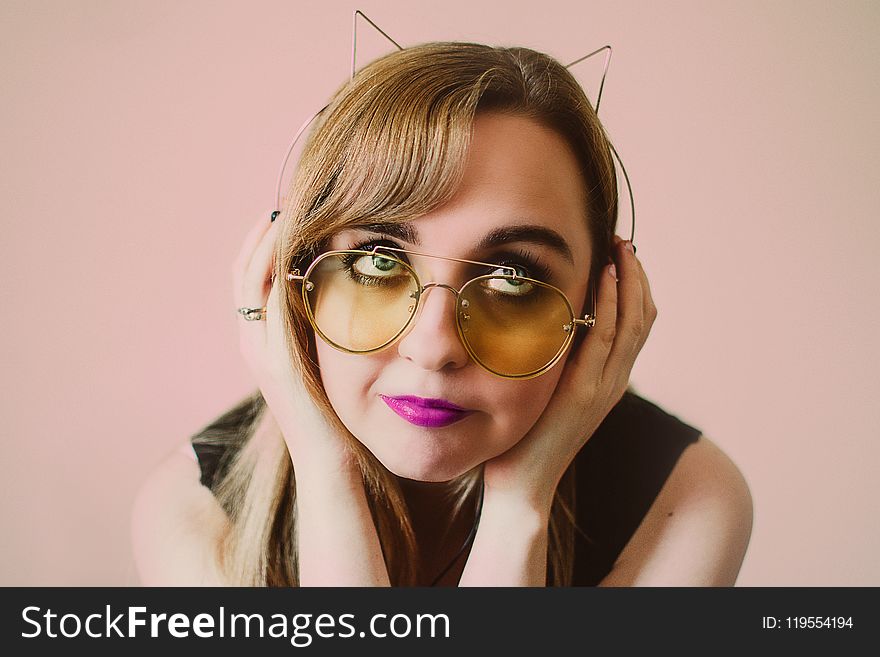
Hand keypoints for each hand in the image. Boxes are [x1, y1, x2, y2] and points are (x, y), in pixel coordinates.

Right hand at [233, 212, 350, 465]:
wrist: (330, 463)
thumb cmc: (334, 418)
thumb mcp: (324, 366)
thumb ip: (320, 334)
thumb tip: (338, 299)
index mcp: (262, 342)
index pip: (251, 281)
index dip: (262, 245)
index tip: (286, 213)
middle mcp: (253, 343)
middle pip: (242, 273)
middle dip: (261, 234)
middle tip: (284, 199)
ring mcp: (260, 352)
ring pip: (249, 282)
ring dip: (265, 244)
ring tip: (284, 211)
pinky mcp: (277, 361)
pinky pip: (269, 305)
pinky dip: (275, 272)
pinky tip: (294, 248)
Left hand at [481, 236, 657, 507]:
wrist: (522, 485)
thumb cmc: (525, 436)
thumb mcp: (547, 389)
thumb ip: (557, 360)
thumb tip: (546, 322)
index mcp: (608, 378)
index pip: (636, 324)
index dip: (634, 287)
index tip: (620, 254)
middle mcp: (614, 380)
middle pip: (642, 317)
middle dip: (635, 276)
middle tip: (622, 242)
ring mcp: (604, 387)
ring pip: (632, 323)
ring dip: (628, 281)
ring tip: (619, 249)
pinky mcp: (585, 393)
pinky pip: (605, 340)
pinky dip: (610, 305)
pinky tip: (604, 278)